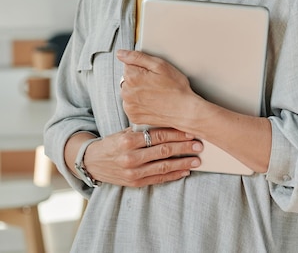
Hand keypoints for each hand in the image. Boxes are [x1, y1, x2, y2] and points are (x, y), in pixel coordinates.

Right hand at [83, 127, 201, 186]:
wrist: (92, 162)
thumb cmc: (111, 143)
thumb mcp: (124, 131)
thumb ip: (143, 128)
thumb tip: (169, 121)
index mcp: (128, 140)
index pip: (158, 135)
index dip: (176, 133)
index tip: (190, 130)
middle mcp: (131, 157)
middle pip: (163, 151)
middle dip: (183, 147)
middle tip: (199, 144)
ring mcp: (133, 172)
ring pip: (163, 166)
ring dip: (182, 163)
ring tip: (197, 159)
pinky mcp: (135, 183)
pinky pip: (158, 179)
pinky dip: (173, 175)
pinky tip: (184, 171)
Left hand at [117, 49, 200, 129]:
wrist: (184, 111)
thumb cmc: (175, 88)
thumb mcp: (160, 65)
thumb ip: (137, 57)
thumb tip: (121, 54)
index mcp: (132, 77)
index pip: (128, 65)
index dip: (142, 67)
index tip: (152, 73)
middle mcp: (127, 93)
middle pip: (127, 79)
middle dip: (138, 79)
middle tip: (156, 83)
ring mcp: (129, 106)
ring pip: (129, 92)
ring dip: (138, 91)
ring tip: (155, 93)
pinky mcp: (133, 116)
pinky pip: (132, 105)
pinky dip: (139, 103)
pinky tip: (152, 102)